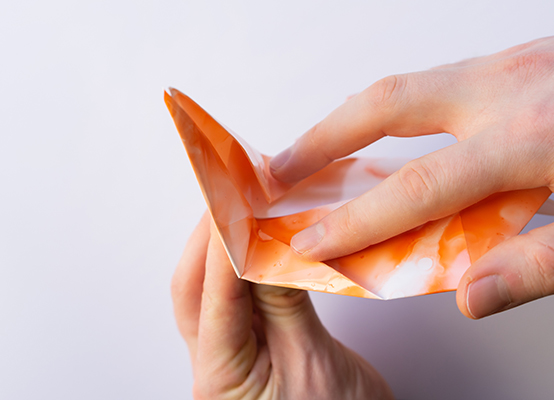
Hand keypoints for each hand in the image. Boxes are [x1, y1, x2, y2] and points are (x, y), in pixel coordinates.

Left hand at [171, 213, 393, 399]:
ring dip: (222, 251)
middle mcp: (216, 364)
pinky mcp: (251, 342)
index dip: (222, 250)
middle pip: (194, 292)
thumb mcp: (314, 362)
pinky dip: (246, 266)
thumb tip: (270, 247)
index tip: (233, 206)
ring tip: (242, 212)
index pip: (213, 302)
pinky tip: (261, 244)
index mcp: (221, 379)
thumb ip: (287, 304)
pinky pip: (237, 296)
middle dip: (206, 242)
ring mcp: (231, 353)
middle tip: (228, 199)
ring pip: (210, 291)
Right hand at [269, 27, 553, 318]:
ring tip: (312, 153)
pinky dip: (391, 111)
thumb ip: (547, 261)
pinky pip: (432, 82)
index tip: (308, 240)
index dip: (355, 218)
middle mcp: (503, 89)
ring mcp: (506, 65)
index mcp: (530, 137)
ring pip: (403, 87)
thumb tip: (469, 297)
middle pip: (383, 106)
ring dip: (348, 121)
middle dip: (320, 140)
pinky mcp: (515, 58)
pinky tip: (386, 136)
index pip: (417, 187)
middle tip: (277, 171)